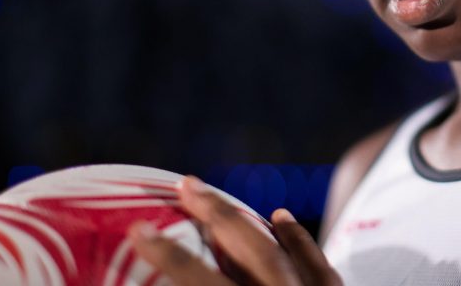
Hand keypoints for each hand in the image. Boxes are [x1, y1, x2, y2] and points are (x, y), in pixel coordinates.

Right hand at [128, 175, 342, 285]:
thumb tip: (165, 281)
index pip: (201, 282)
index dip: (169, 256)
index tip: (139, 229)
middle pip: (252, 252)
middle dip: (218, 215)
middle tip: (186, 184)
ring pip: (286, 254)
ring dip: (252, 223)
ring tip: (222, 201)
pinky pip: (321, 266)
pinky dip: (299, 241)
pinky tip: (281, 218)